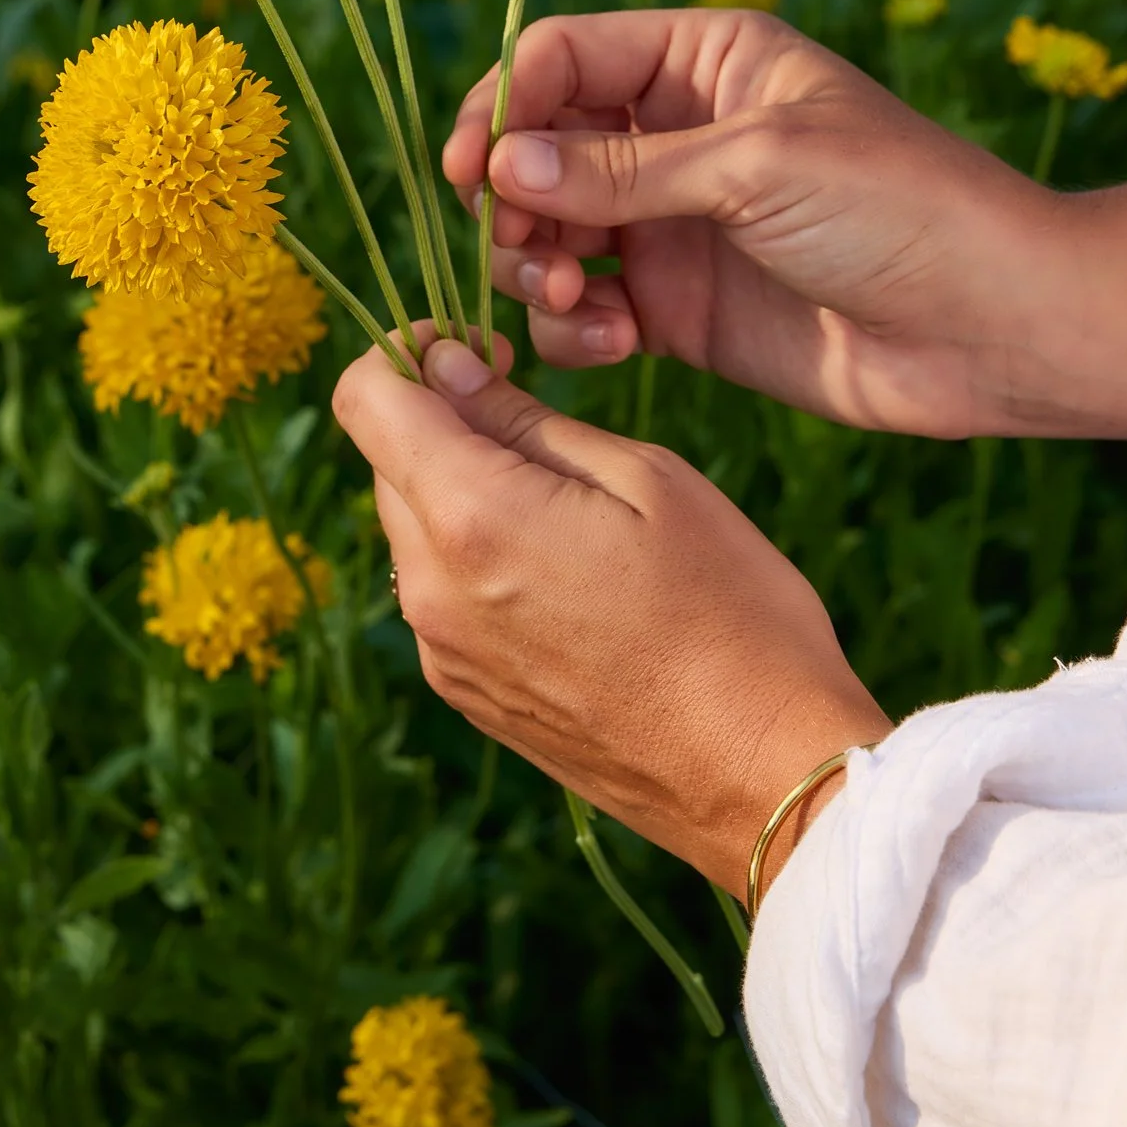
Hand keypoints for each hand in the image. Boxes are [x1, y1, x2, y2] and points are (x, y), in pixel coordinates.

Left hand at [333, 331, 891, 901]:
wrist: (762, 774)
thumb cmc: (730, 611)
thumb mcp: (645, 479)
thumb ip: (526, 419)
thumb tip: (445, 368)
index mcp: (470, 518)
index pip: (363, 398)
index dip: (407, 353)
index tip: (479, 352)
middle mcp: (429, 590)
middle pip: (387, 463)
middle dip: (445, 424)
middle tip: (545, 428)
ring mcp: (441, 653)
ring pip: (413, 531)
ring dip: (464, 497)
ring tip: (575, 515)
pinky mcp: (465, 696)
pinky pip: (442, 595)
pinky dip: (480, 563)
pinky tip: (571, 580)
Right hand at [444, 8, 1126, 441]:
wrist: (993, 328)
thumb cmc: (901, 209)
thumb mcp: (758, 165)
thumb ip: (622, 170)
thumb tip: (499, 164)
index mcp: (702, 60)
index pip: (561, 57)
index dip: (502, 105)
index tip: (469, 170)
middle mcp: (675, 136)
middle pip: (537, 148)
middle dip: (510, 198)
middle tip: (523, 246)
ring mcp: (672, 226)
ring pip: (547, 233)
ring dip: (534, 265)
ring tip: (570, 296)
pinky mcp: (677, 312)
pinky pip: (584, 310)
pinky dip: (574, 327)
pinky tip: (611, 344)